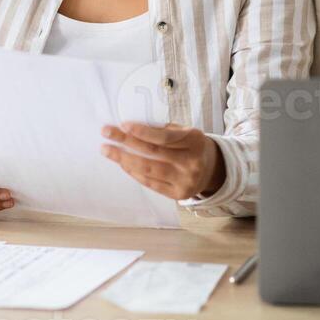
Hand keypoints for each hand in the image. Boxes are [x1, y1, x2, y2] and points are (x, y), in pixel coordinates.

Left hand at [100, 123, 224, 200]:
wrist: (212, 169)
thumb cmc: (192, 145)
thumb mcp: (185, 131)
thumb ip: (163, 129)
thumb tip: (132, 127)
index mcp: (194, 141)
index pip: (164, 137)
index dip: (142, 132)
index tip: (123, 125)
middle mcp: (191, 162)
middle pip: (153, 152)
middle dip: (126, 142)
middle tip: (106, 133)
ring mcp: (185, 180)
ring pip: (148, 169)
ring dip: (124, 159)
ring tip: (107, 150)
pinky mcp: (178, 194)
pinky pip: (150, 182)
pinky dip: (134, 172)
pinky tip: (122, 163)